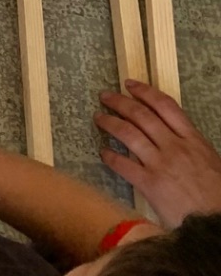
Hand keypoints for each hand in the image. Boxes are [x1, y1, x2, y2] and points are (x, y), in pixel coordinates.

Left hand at [97, 81, 220, 226]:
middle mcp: (175, 147)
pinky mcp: (149, 184)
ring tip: (99, 117)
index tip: (130, 84)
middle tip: (105, 96)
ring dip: (110, 122)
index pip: (165, 106)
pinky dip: (110, 156)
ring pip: (128, 134)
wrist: (218, 223)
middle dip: (120, 102)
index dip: (145, 92)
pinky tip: (103, 153)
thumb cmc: (218, 196)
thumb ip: (191, 147)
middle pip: (142, 115)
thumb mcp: (211, 162)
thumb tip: (173, 137)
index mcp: (194, 141)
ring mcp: (160, 164)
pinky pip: (123, 164)